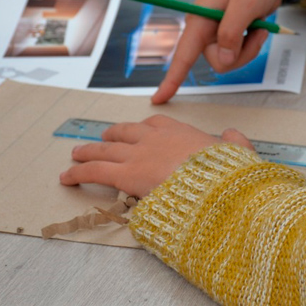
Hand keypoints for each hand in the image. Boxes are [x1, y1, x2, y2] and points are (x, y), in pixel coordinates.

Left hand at [59, 115, 253, 197]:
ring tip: (76, 154)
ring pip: (106, 149)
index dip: (145, 128)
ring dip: (89, 150)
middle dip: (112, 135)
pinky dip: (78, 172)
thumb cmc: (227, 172)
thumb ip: (235, 141)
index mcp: (182, 132)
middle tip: (102, 138)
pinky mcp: (125, 174)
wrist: (215, 183)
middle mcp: (156, 138)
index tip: (141, 131)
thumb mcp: (239, 152)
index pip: (157, 123)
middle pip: (126, 132)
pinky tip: (66, 177)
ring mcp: (139, 154)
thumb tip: (234, 134)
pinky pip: (95, 170)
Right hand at [152, 0, 305, 103]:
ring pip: (231, 60)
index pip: (182, 55)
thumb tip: (224, 57)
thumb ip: (232, 31)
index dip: (171, 78)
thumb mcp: (246, 1)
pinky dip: (253, 44)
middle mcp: (205, 28)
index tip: (158, 99)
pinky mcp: (232, 34)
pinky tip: (259, 26)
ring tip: (258, 26)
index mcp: (199, 19)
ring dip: (250, 48)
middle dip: (241, 53)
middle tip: (256, 31)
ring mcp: (219, 32)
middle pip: (218, 62)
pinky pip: (241, 53)